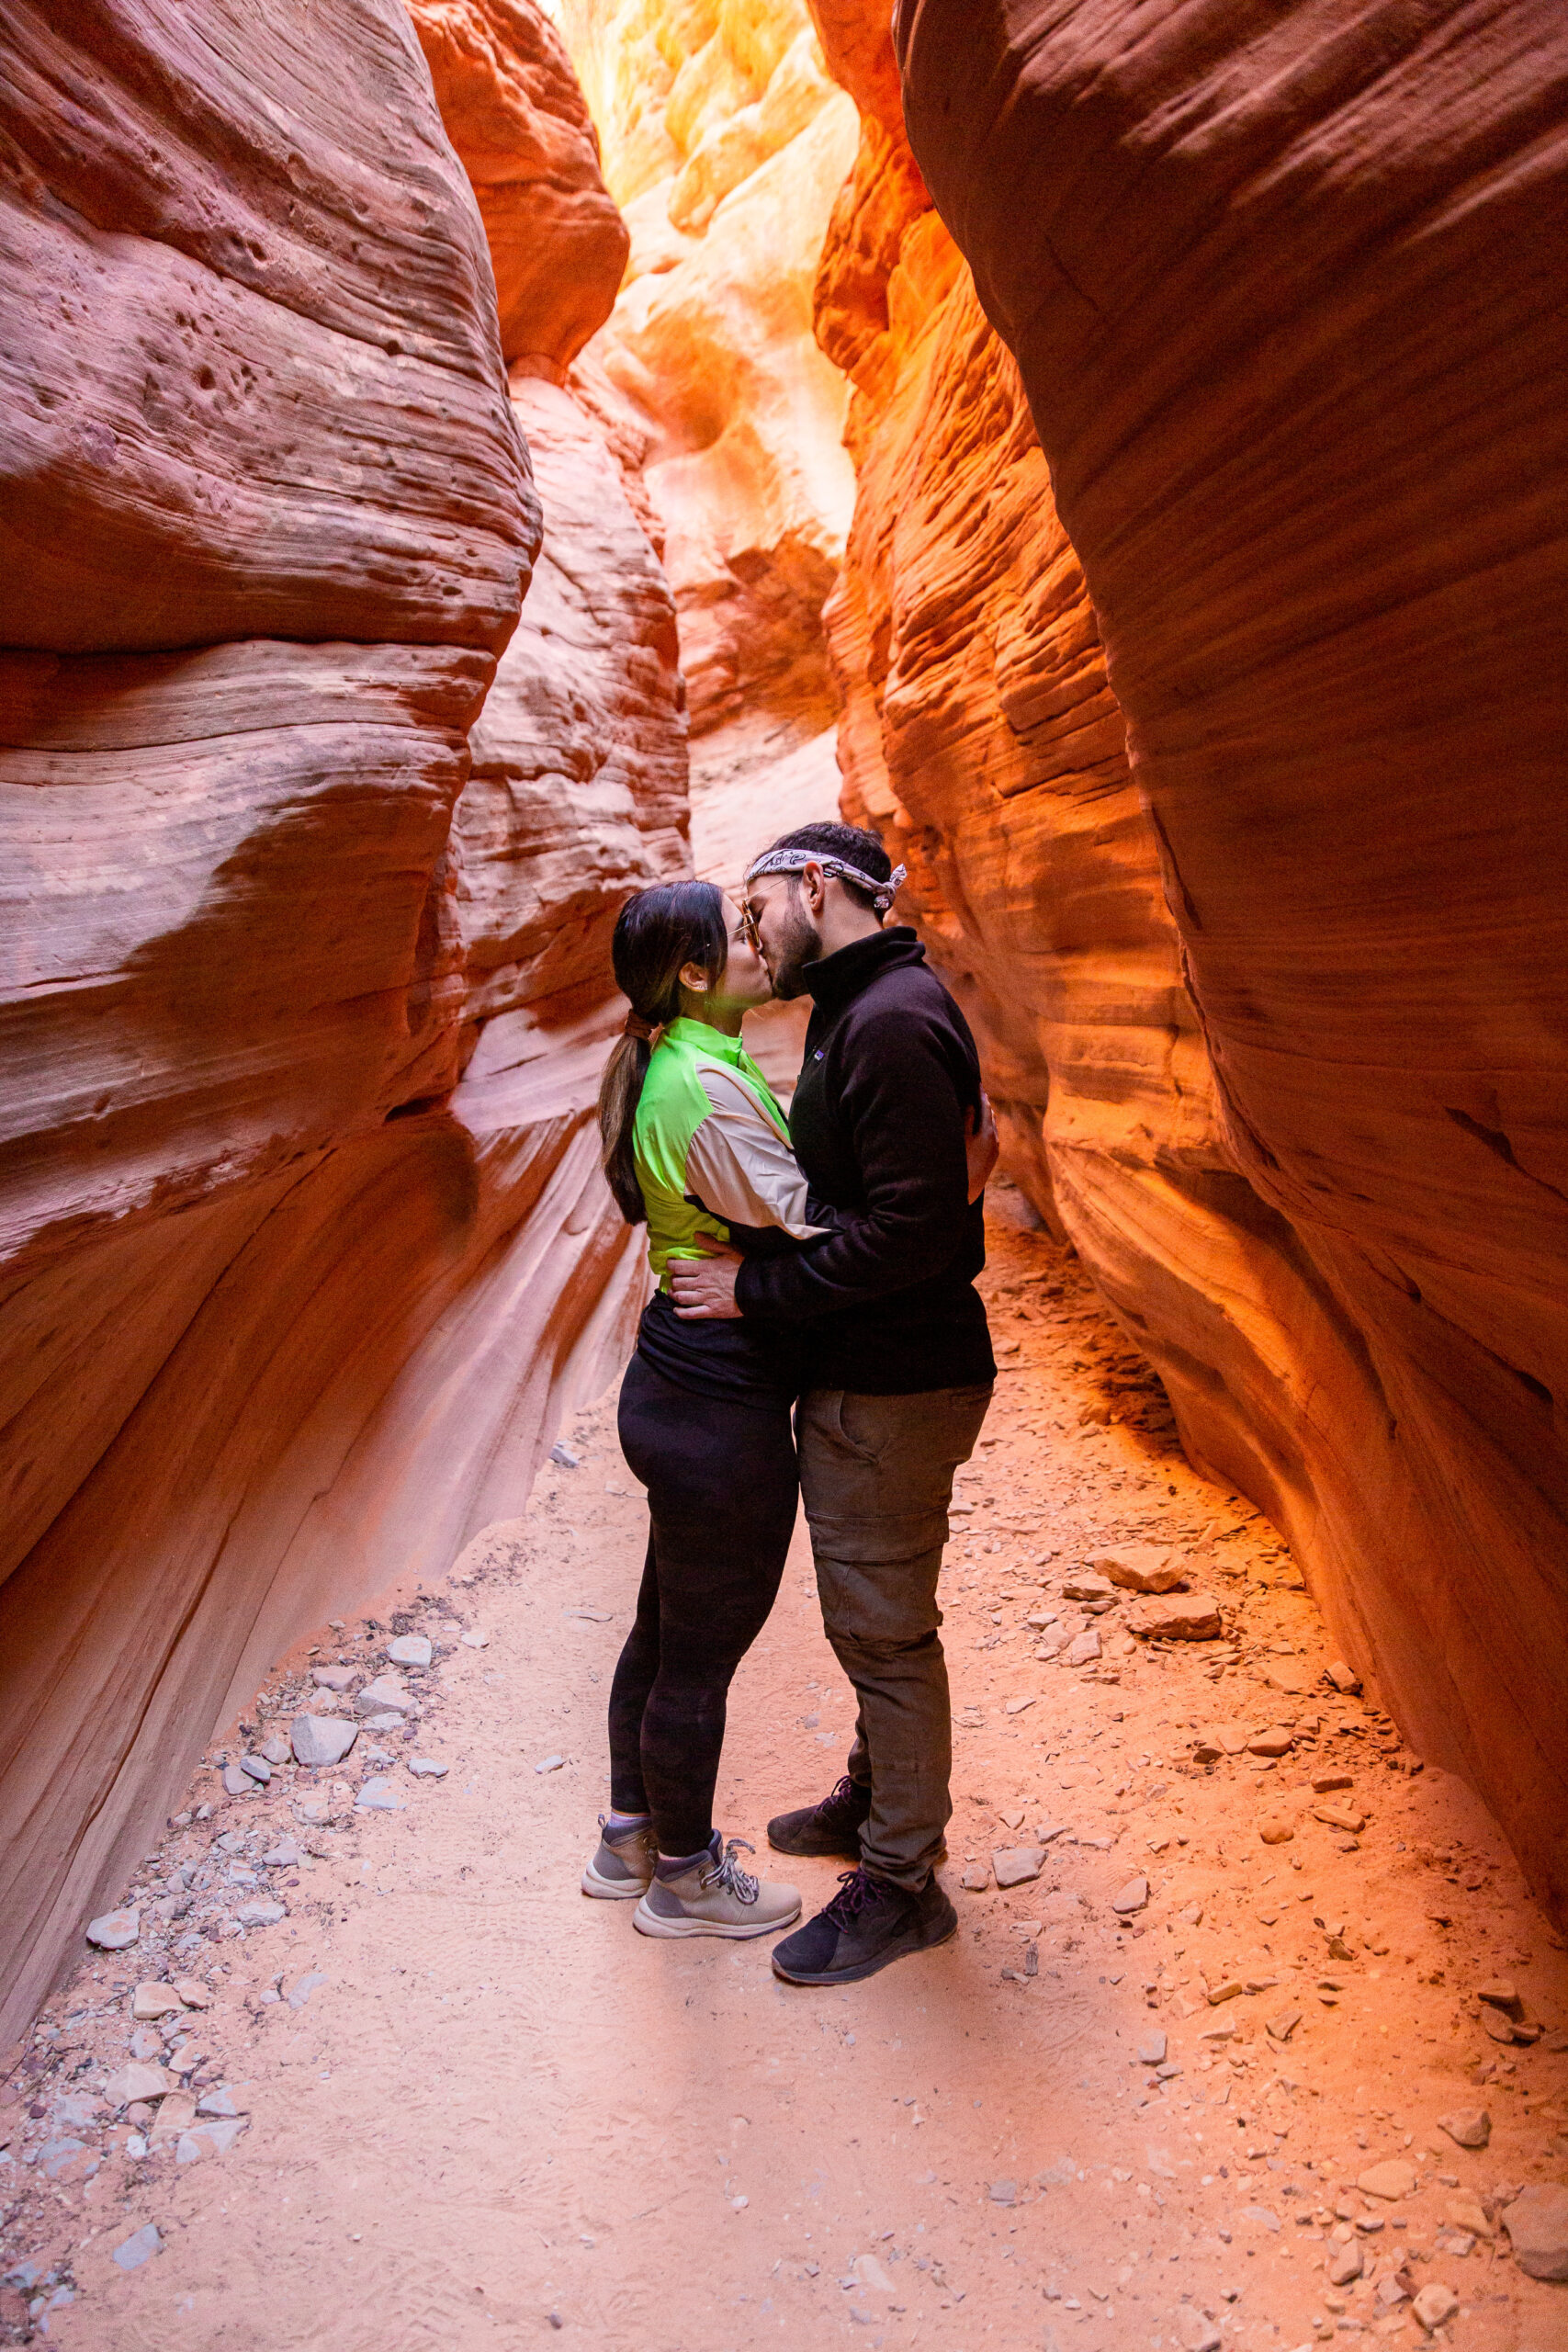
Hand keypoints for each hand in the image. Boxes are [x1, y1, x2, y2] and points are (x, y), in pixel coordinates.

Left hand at [669, 1234, 742, 1319]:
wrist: (758, 1287)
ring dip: (673, 1295)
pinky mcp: (711, 1311)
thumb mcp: (730, 1249)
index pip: (679, 1267)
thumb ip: (711, 1243)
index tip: (669, 1264)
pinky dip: (681, 1313)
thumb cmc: (744, 1267)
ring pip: (681, 1297)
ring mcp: (706, 1298)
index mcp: (705, 1268)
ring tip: (673, 1293)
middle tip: (673, 1279)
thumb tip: (696, 1235)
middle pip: (678, 1283)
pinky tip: (677, 1310)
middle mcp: (702, 1283)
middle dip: (672, 1281)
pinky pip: (691, 1314)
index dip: (670, 1265)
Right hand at [965, 1088, 999, 1202]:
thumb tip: (972, 1105)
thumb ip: (967, 1121)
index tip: (977, 1083)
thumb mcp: (960, 1139)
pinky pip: (991, 1137)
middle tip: (979, 1091)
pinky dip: (987, 1127)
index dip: (980, 1095)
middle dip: (985, 1104)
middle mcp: (994, 1140)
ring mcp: (994, 1150)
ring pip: (992, 1127)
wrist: (965, 1192)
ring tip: (980, 1106)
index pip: (984, 1108)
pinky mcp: (991, 1159)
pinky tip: (982, 1127)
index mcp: (987, 1133)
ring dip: (986, 1116)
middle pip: (990, 1116)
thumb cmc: (958, 1164)